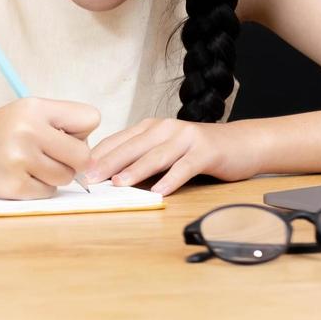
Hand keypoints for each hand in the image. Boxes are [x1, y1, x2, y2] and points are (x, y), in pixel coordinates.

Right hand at [0, 98, 100, 199]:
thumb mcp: (20, 115)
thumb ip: (58, 126)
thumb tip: (93, 157)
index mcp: (33, 107)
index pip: (91, 118)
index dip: (81, 132)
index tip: (61, 135)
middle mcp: (28, 130)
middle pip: (83, 155)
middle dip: (70, 161)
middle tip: (46, 157)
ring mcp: (19, 159)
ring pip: (66, 177)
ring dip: (52, 177)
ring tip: (26, 166)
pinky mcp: (12, 186)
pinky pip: (46, 193)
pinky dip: (35, 190)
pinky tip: (14, 178)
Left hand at [86, 118, 261, 195]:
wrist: (241, 143)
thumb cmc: (198, 151)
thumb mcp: (166, 150)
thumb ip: (142, 157)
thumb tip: (109, 177)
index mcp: (151, 127)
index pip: (118, 140)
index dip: (98, 156)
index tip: (79, 171)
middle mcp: (166, 128)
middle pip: (132, 146)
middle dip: (108, 163)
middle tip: (90, 179)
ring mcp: (186, 138)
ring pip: (156, 155)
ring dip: (136, 170)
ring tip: (118, 183)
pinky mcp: (205, 151)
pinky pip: (185, 167)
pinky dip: (171, 179)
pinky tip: (160, 192)